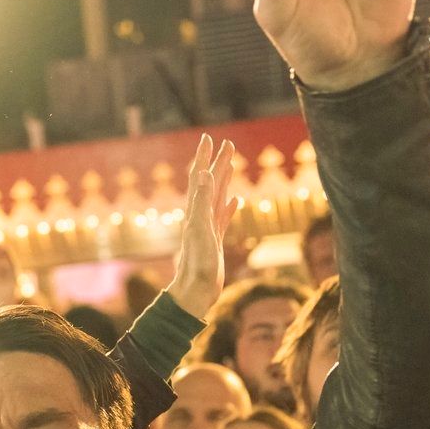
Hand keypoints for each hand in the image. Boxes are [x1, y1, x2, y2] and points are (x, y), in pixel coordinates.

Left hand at [167, 134, 243, 318]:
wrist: (195, 291)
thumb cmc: (198, 263)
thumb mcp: (201, 229)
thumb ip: (202, 201)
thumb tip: (204, 174)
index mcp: (196, 211)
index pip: (200, 177)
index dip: (204, 158)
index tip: (209, 138)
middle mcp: (200, 216)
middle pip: (210, 183)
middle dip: (218, 163)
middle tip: (228, 144)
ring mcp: (208, 228)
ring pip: (217, 198)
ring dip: (224, 180)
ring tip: (231, 165)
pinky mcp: (215, 241)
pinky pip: (223, 218)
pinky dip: (229, 207)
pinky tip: (234, 201)